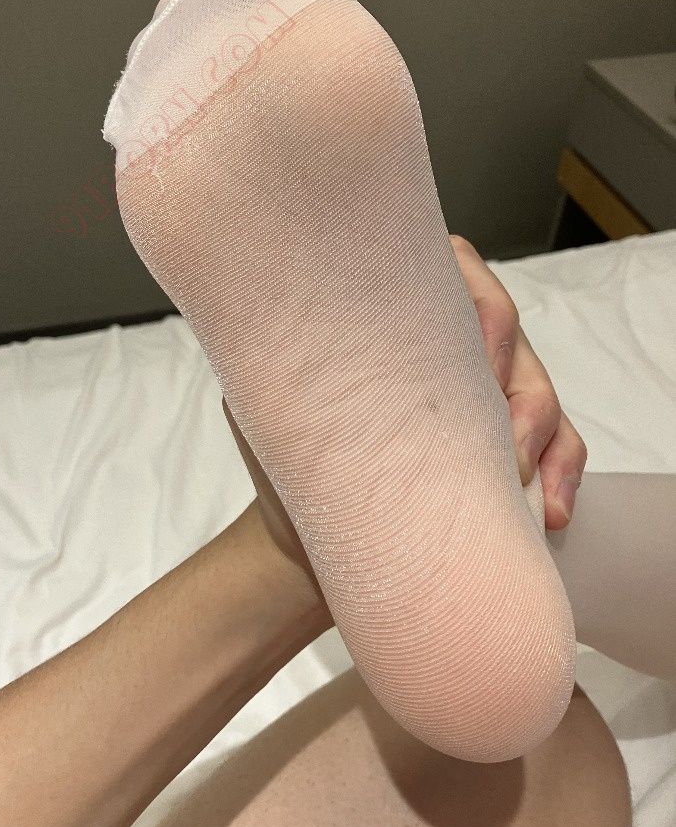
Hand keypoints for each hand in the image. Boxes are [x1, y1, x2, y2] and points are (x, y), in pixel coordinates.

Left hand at [224, 234, 586, 588]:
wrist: (309, 556)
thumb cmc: (284, 476)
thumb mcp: (262, 405)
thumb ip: (285, 355)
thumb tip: (295, 303)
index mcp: (391, 317)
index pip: (449, 270)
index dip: (471, 311)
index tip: (466, 365)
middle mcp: (445, 344)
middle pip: (507, 325)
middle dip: (509, 380)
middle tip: (497, 437)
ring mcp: (484, 395)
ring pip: (540, 386)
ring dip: (541, 432)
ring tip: (520, 478)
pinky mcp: (508, 449)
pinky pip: (561, 445)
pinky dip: (564, 472)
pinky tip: (551, 509)